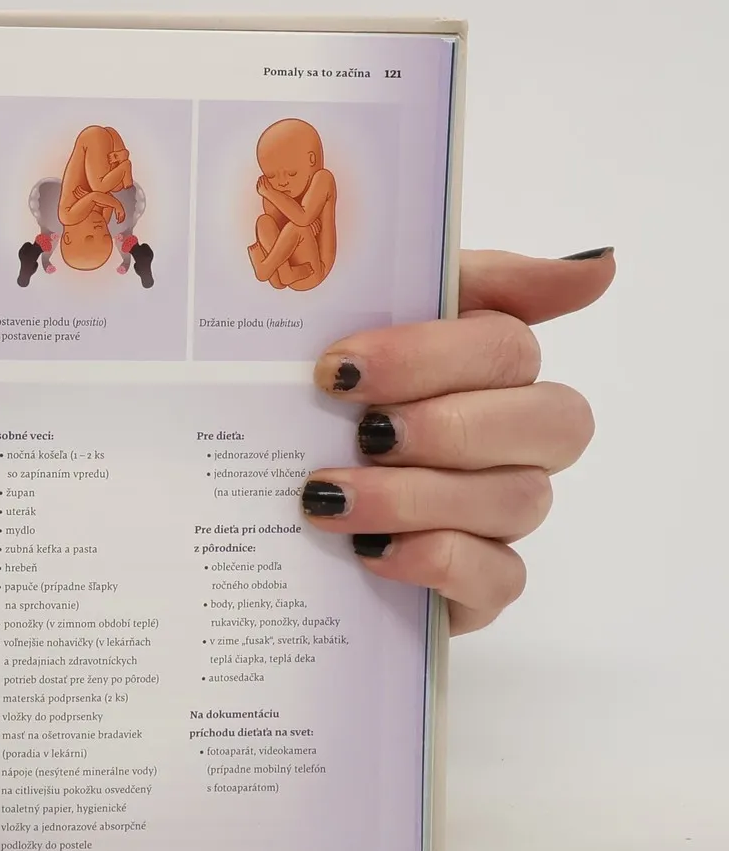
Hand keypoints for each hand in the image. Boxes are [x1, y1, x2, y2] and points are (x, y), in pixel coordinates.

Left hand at [300, 249, 613, 632]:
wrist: (249, 503)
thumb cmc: (319, 401)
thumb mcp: (363, 317)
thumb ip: (467, 279)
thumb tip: (601, 265)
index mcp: (490, 367)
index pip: (507, 347)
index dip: (429, 355)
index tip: (338, 369)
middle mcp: (514, 439)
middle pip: (550, 421)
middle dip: (448, 425)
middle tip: (361, 433)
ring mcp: (501, 515)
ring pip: (519, 500)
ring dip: (418, 497)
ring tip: (330, 497)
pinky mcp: (479, 584)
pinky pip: (501, 577)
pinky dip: (436, 560)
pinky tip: (369, 552)